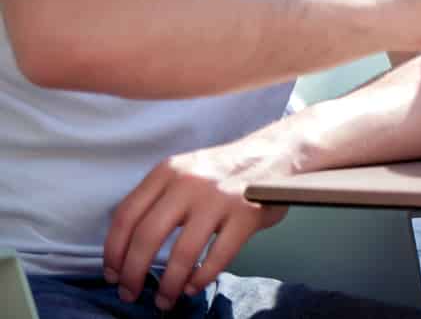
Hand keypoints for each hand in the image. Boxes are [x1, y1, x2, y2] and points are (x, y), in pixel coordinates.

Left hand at [103, 141, 287, 309]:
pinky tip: (193, 287)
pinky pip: (218, 256)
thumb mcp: (184, 172)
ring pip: (183, 252)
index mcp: (168, 171)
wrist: (275, 153)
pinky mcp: (247, 214)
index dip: (114, 251)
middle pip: (148, 236)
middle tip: (130, 293)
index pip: (127, 215)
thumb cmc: (223, 172)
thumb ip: (159, 199)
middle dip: (133, 273)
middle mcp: (190, 183)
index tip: (112, 274)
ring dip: (168, 284)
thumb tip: (128, 250)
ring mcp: (220, 198)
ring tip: (164, 300)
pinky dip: (201, 278)